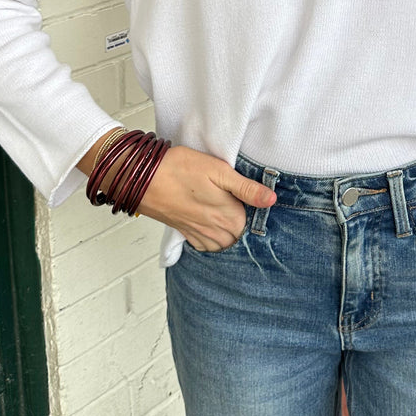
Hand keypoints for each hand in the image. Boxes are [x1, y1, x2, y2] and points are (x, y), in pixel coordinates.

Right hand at [136, 146, 275, 251]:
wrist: (143, 178)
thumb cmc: (179, 169)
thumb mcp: (220, 171)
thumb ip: (247, 189)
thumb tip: (271, 200)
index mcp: (230, 217)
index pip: (256, 224)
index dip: (256, 210)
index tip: (253, 199)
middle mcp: (217, 232)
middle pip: (241, 236)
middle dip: (244, 225)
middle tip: (239, 204)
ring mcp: (200, 236)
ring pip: (225, 243)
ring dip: (229, 233)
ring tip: (225, 212)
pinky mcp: (186, 234)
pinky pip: (206, 246)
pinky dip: (212, 239)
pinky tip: (211, 223)